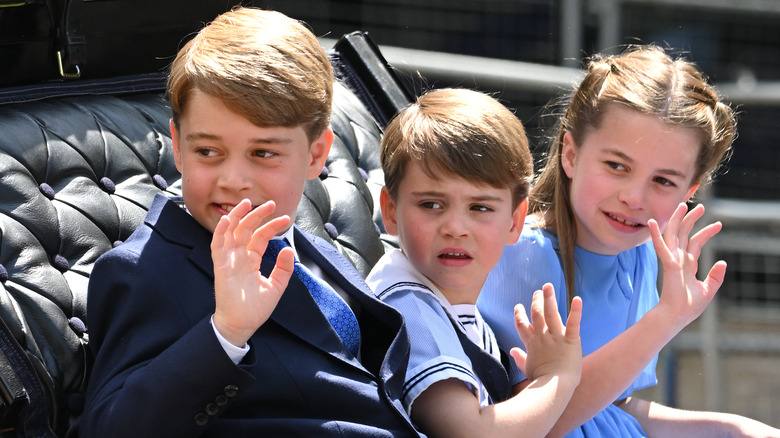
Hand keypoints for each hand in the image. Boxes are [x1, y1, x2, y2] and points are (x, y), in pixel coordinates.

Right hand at [211, 199, 294, 346]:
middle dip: (257, 215)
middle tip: (270, 204)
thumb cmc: (255, 309)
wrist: (242, 325)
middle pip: (246, 229)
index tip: (285, 219)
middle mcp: (239, 257)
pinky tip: (227, 220)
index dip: (271, 226)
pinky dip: (220, 232)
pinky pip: (217, 246)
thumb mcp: (276, 287)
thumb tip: (288, 250)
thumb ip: (283, 269)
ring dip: (237, 216)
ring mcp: (228, 260)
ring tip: (247, 203)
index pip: (260, 237)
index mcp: (250, 260)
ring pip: (230, 232)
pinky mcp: (220, 267)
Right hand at [510, 283, 581, 384]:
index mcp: (532, 343)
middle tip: (538, 292)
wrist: (554, 387)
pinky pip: (573, 323)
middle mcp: (542, 336)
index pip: (522, 325)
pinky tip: (577, 299)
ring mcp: (556, 337)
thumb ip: (519, 357)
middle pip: (536, 314)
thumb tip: (512, 350)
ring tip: (547, 286)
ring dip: (549, 298)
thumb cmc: (541, 380)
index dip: (519, 314)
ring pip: (551, 313)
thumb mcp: (527, 368)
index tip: (518, 306)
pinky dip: (576, 310)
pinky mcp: (571, 340)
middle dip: (536, 301)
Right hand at [649, 203, 726, 329]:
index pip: (696, 243)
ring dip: (677, 219)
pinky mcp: (668, 264)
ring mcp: (672, 260)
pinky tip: (652, 222)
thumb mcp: (708, 289)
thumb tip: (723, 262)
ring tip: (684, 205)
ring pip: (673, 234)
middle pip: (684, 233)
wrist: (678, 316)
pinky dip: (655, 235)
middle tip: (701, 207)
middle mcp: (679, 259)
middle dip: (691, 219)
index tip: (719, 224)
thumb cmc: (689, 306)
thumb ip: (715, 276)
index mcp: (687, 264)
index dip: (707, 232)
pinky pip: (661, 247)